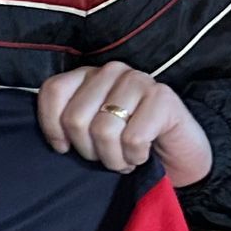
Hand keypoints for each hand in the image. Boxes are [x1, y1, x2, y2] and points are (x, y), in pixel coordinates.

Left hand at [36, 64, 212, 186]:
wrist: (178, 158)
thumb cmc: (127, 147)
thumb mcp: (89, 136)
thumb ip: (67, 126)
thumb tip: (54, 139)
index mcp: (87, 75)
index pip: (52, 92)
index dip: (53, 128)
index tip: (66, 148)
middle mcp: (111, 71)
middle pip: (75, 119)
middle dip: (89, 151)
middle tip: (107, 156)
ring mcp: (138, 80)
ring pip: (103, 130)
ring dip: (113, 158)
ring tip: (124, 159)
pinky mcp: (163, 97)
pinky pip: (133, 139)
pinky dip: (135, 157)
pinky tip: (143, 154)